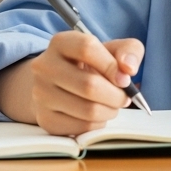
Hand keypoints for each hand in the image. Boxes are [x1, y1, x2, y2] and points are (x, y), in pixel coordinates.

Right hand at [26, 32, 143, 135]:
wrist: (59, 84)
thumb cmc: (92, 64)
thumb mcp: (112, 49)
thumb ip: (128, 51)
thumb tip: (128, 68)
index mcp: (61, 43)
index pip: (87, 48)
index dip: (111, 65)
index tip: (125, 79)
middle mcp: (44, 66)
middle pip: (89, 85)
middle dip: (116, 95)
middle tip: (124, 97)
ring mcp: (41, 94)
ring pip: (88, 110)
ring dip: (110, 111)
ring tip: (112, 105)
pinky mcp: (45, 119)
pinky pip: (82, 127)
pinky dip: (98, 124)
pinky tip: (97, 115)